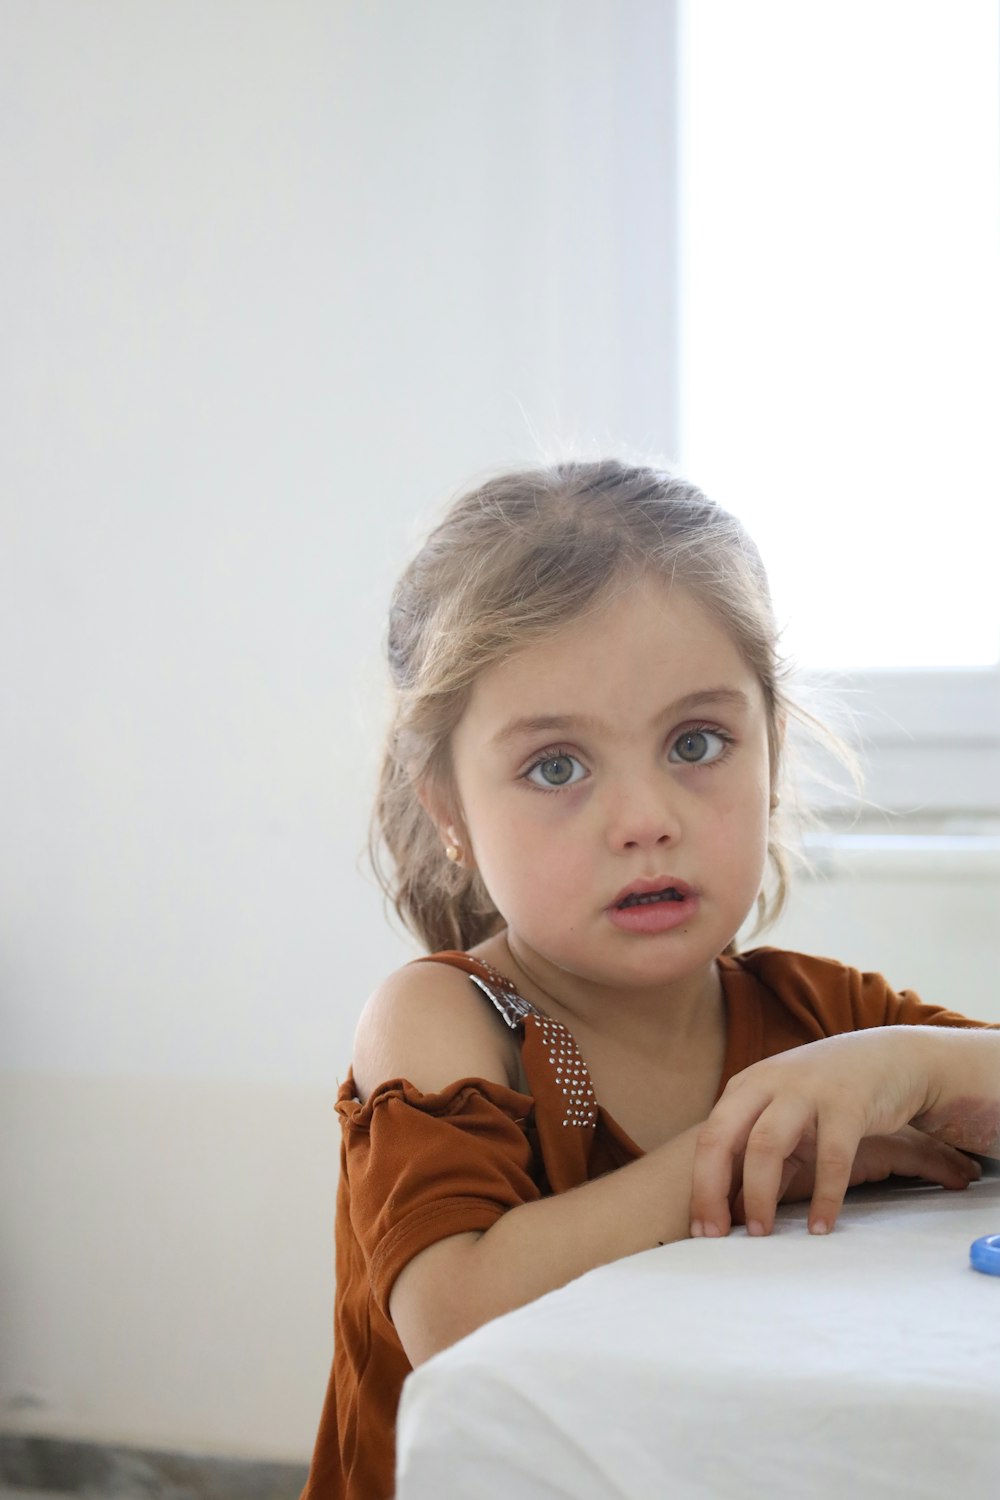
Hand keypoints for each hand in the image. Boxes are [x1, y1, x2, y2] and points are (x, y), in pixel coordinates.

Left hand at [690, 1028, 940, 1237]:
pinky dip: (824, 1196)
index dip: (701, 1186)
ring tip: (761, 1234)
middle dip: (712, 1189)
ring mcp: (806, 1090)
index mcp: (747, 1087)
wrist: (893, 1058)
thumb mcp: (790, 1122)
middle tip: (716, 1236)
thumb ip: (766, 1163)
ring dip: (758, 1194)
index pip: (709, 1139)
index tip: (702, 1230)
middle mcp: (768, 1083)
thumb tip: (737, 1213)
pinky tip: (820, 1227)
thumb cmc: (831, 1096)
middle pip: (722, 1137)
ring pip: (766, 1144)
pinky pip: (831, 1156)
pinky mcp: (848, 1103)